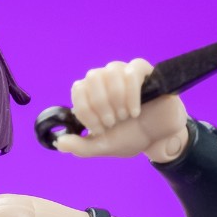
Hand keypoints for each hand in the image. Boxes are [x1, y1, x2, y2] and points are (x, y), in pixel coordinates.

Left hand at [53, 59, 188, 162]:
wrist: (158, 137)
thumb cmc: (130, 137)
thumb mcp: (103, 146)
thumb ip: (80, 147)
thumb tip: (59, 143)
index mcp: (93, 94)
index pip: (78, 89)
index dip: (86, 110)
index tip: (99, 128)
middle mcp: (106, 79)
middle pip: (93, 77)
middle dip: (101, 105)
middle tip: (113, 123)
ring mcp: (124, 72)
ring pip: (111, 72)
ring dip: (117, 100)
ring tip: (126, 117)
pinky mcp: (143, 70)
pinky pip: (131, 72)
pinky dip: (132, 95)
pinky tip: (136, 111)